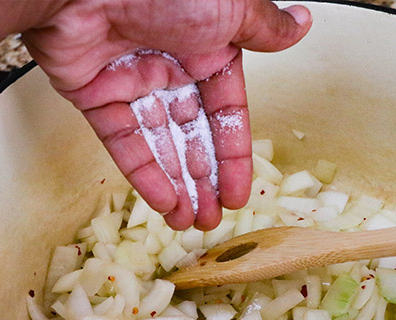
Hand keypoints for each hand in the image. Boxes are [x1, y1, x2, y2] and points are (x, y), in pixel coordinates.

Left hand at [23, 0, 310, 229]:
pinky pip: (124, 142)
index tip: (241, 193)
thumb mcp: (230, 6)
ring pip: (160, 146)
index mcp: (206, 49)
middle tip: (212, 219)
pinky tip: (163, 203)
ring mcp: (130, 83)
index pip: (226, 114)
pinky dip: (143, 174)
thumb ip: (264, 27)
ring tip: (190, 223)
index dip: (234, 157)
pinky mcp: (94, 94)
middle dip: (204, 181)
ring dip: (176, 186)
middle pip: (192, 136)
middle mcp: (170, 66)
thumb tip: (302, 23)